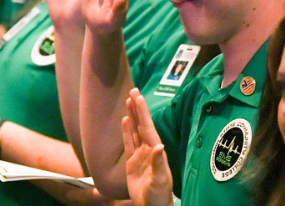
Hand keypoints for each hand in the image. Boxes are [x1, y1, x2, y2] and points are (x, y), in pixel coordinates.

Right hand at [123, 88, 172, 205]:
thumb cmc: (159, 195)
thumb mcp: (160, 180)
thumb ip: (158, 163)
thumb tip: (159, 147)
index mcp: (156, 151)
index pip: (148, 127)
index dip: (143, 112)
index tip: (138, 97)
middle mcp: (149, 149)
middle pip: (142, 124)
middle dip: (138, 108)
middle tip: (133, 90)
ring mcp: (140, 155)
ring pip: (135, 131)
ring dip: (132, 116)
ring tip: (128, 100)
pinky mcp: (132, 162)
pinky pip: (128, 143)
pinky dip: (126, 131)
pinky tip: (125, 120)